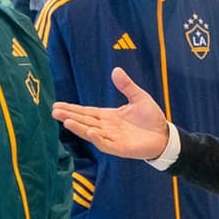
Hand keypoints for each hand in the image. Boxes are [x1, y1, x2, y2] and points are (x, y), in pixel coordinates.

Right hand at [52, 68, 169, 159]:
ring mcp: (112, 138)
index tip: (57, 105)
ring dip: (79, 128)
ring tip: (66, 121)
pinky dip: (98, 138)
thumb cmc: (151, 118)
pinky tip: (90, 131)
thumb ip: (126, 86)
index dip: (72, 109)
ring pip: (91, 133)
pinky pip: (106, 144)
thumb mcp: (138, 97)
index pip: (86, 112)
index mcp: (108, 116)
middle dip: (69, 116)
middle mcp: (106, 128)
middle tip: (53, 111)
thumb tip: (116, 70)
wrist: (164, 135)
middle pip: (84, 121)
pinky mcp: (120, 148)